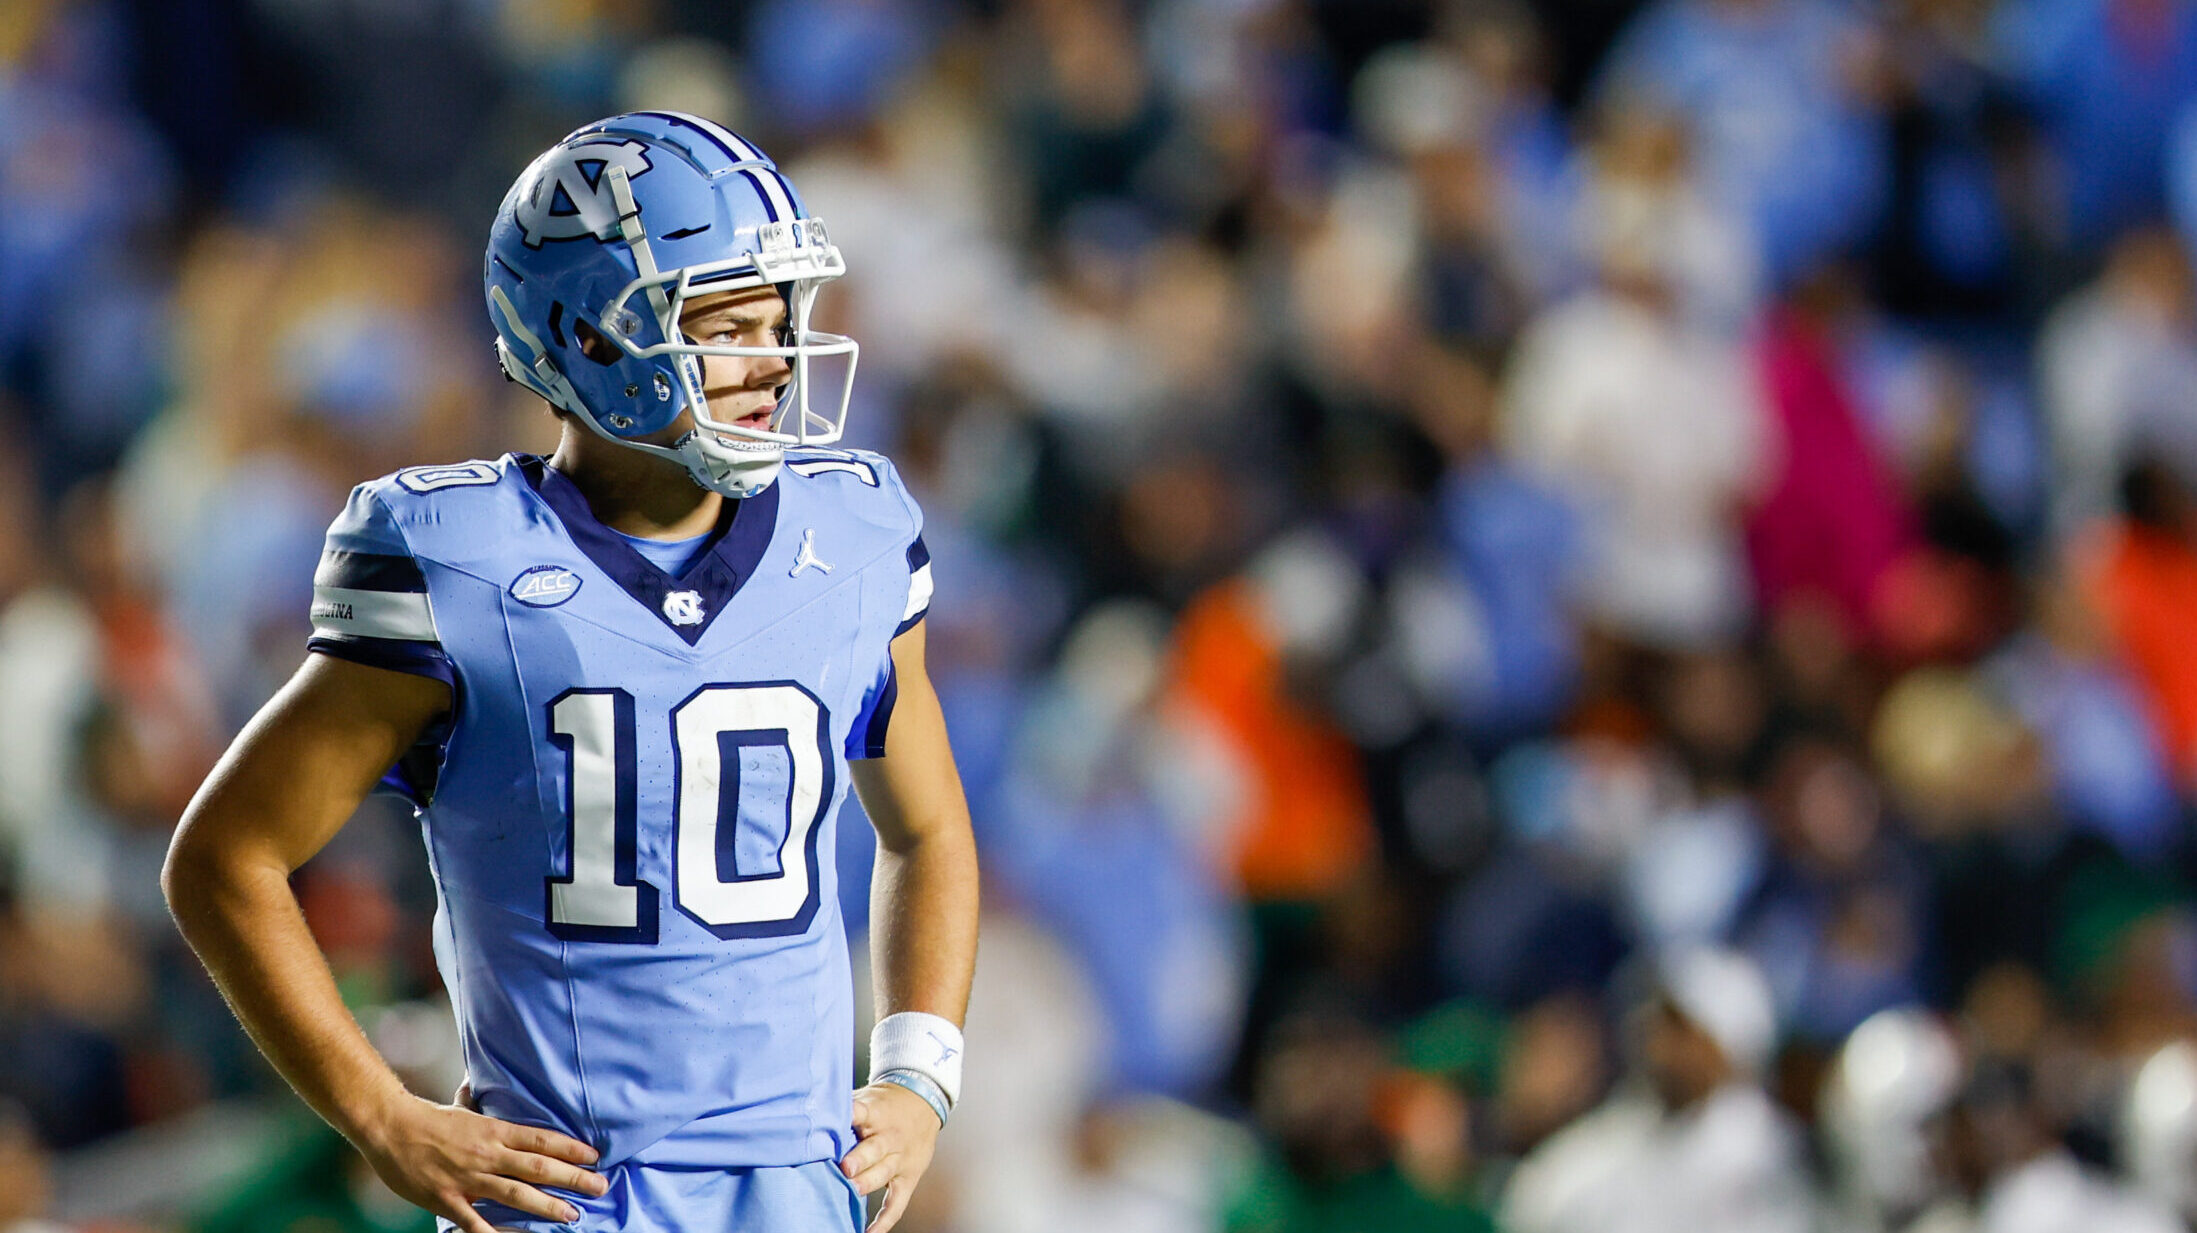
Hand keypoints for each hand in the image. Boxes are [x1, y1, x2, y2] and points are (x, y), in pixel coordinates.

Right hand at [352, 1088, 607, 1232]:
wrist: (389, 1126)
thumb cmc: (428, 1118)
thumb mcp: (465, 1109)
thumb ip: (483, 1107)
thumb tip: (484, 1085)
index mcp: (494, 1130)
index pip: (542, 1139)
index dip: (571, 1148)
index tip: (595, 1156)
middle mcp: (488, 1154)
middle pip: (538, 1167)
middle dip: (573, 1178)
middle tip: (600, 1186)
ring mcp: (469, 1178)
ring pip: (516, 1194)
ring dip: (547, 1206)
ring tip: (573, 1215)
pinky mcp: (448, 1200)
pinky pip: (476, 1222)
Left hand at [840, 1083, 942, 1232]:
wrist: (923, 1100)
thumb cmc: (885, 1103)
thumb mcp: (867, 1097)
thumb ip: (844, 1109)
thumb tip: (809, 1116)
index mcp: (876, 1113)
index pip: (861, 1112)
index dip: (850, 1117)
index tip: (833, 1124)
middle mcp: (889, 1137)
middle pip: (875, 1148)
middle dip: (860, 1159)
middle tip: (845, 1167)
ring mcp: (900, 1159)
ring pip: (884, 1173)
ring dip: (868, 1182)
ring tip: (852, 1190)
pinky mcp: (908, 1178)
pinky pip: (897, 1203)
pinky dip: (884, 1220)